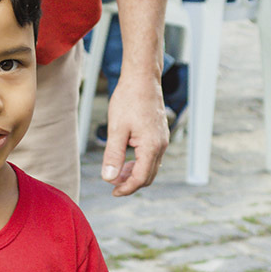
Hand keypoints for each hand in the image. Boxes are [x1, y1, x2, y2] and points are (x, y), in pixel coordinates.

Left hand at [101, 72, 168, 195]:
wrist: (142, 79)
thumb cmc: (129, 100)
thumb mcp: (116, 129)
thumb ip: (113, 155)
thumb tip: (109, 178)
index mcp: (151, 146)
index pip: (140, 178)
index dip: (126, 188)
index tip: (113, 192)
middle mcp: (161, 145)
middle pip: (148, 176)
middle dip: (130, 183)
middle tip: (112, 184)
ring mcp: (162, 139)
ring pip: (151, 166)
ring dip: (134, 173)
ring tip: (117, 172)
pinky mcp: (159, 133)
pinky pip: (152, 156)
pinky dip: (139, 162)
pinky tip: (126, 159)